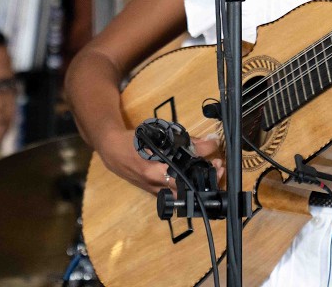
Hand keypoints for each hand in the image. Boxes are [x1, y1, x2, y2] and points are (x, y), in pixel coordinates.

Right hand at [97, 130, 223, 196]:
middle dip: (206, 180)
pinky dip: (190, 187)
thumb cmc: (134, 141)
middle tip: (219, 166)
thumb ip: (184, 140)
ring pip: (185, 195)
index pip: (186, 171)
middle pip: (188, 190)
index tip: (216, 154)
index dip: (204, 163)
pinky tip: (199, 177)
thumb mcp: (158, 135)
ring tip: (213, 172)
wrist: (113, 152)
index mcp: (154, 171)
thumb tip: (210, 142)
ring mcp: (156, 191)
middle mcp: (156, 185)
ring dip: (201, 185)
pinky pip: (177, 195)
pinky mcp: (156, 194)